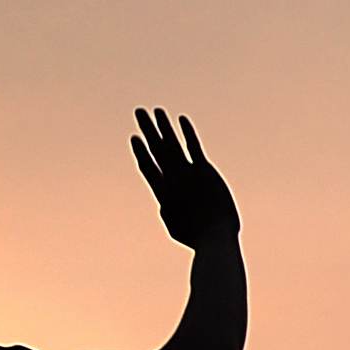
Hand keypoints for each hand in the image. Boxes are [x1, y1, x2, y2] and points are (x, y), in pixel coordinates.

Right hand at [131, 108, 239, 247]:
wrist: (214, 238)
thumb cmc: (197, 238)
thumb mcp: (174, 228)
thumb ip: (166, 213)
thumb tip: (162, 206)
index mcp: (163, 194)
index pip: (147, 166)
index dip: (140, 151)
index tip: (135, 137)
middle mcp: (172, 180)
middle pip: (155, 149)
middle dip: (146, 129)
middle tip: (139, 112)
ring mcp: (187, 174)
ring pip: (171, 144)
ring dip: (163, 125)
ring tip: (156, 111)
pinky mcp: (204, 171)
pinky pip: (193, 146)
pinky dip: (186, 132)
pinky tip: (181, 119)